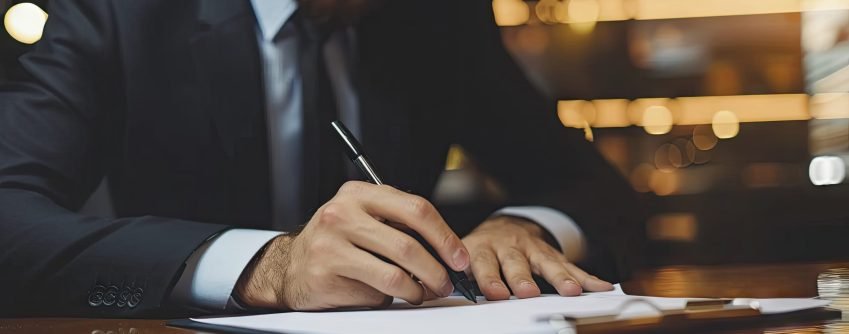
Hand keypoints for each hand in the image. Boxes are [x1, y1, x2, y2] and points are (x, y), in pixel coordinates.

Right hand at [235, 181, 469, 309]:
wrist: (291, 266)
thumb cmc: (337, 242)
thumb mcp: (364, 218)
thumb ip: (400, 225)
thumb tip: (450, 251)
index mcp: (360, 194)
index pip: (416, 209)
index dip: (445, 236)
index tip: (460, 257)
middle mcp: (343, 213)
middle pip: (408, 246)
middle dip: (437, 271)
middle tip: (446, 283)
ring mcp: (331, 244)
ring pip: (394, 275)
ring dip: (418, 291)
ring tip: (421, 294)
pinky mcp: (326, 274)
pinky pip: (374, 293)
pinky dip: (389, 299)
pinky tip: (387, 295)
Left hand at [462, 216, 612, 299]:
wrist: (504, 228)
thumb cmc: (480, 251)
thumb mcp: (461, 257)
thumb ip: (452, 275)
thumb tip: (431, 292)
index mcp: (481, 249)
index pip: (483, 263)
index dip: (489, 278)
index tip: (495, 293)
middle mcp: (508, 248)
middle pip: (516, 263)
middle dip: (523, 278)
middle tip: (528, 292)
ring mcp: (533, 250)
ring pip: (547, 263)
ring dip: (560, 277)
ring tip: (571, 291)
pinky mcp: (553, 255)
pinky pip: (572, 266)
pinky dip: (587, 278)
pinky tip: (601, 287)